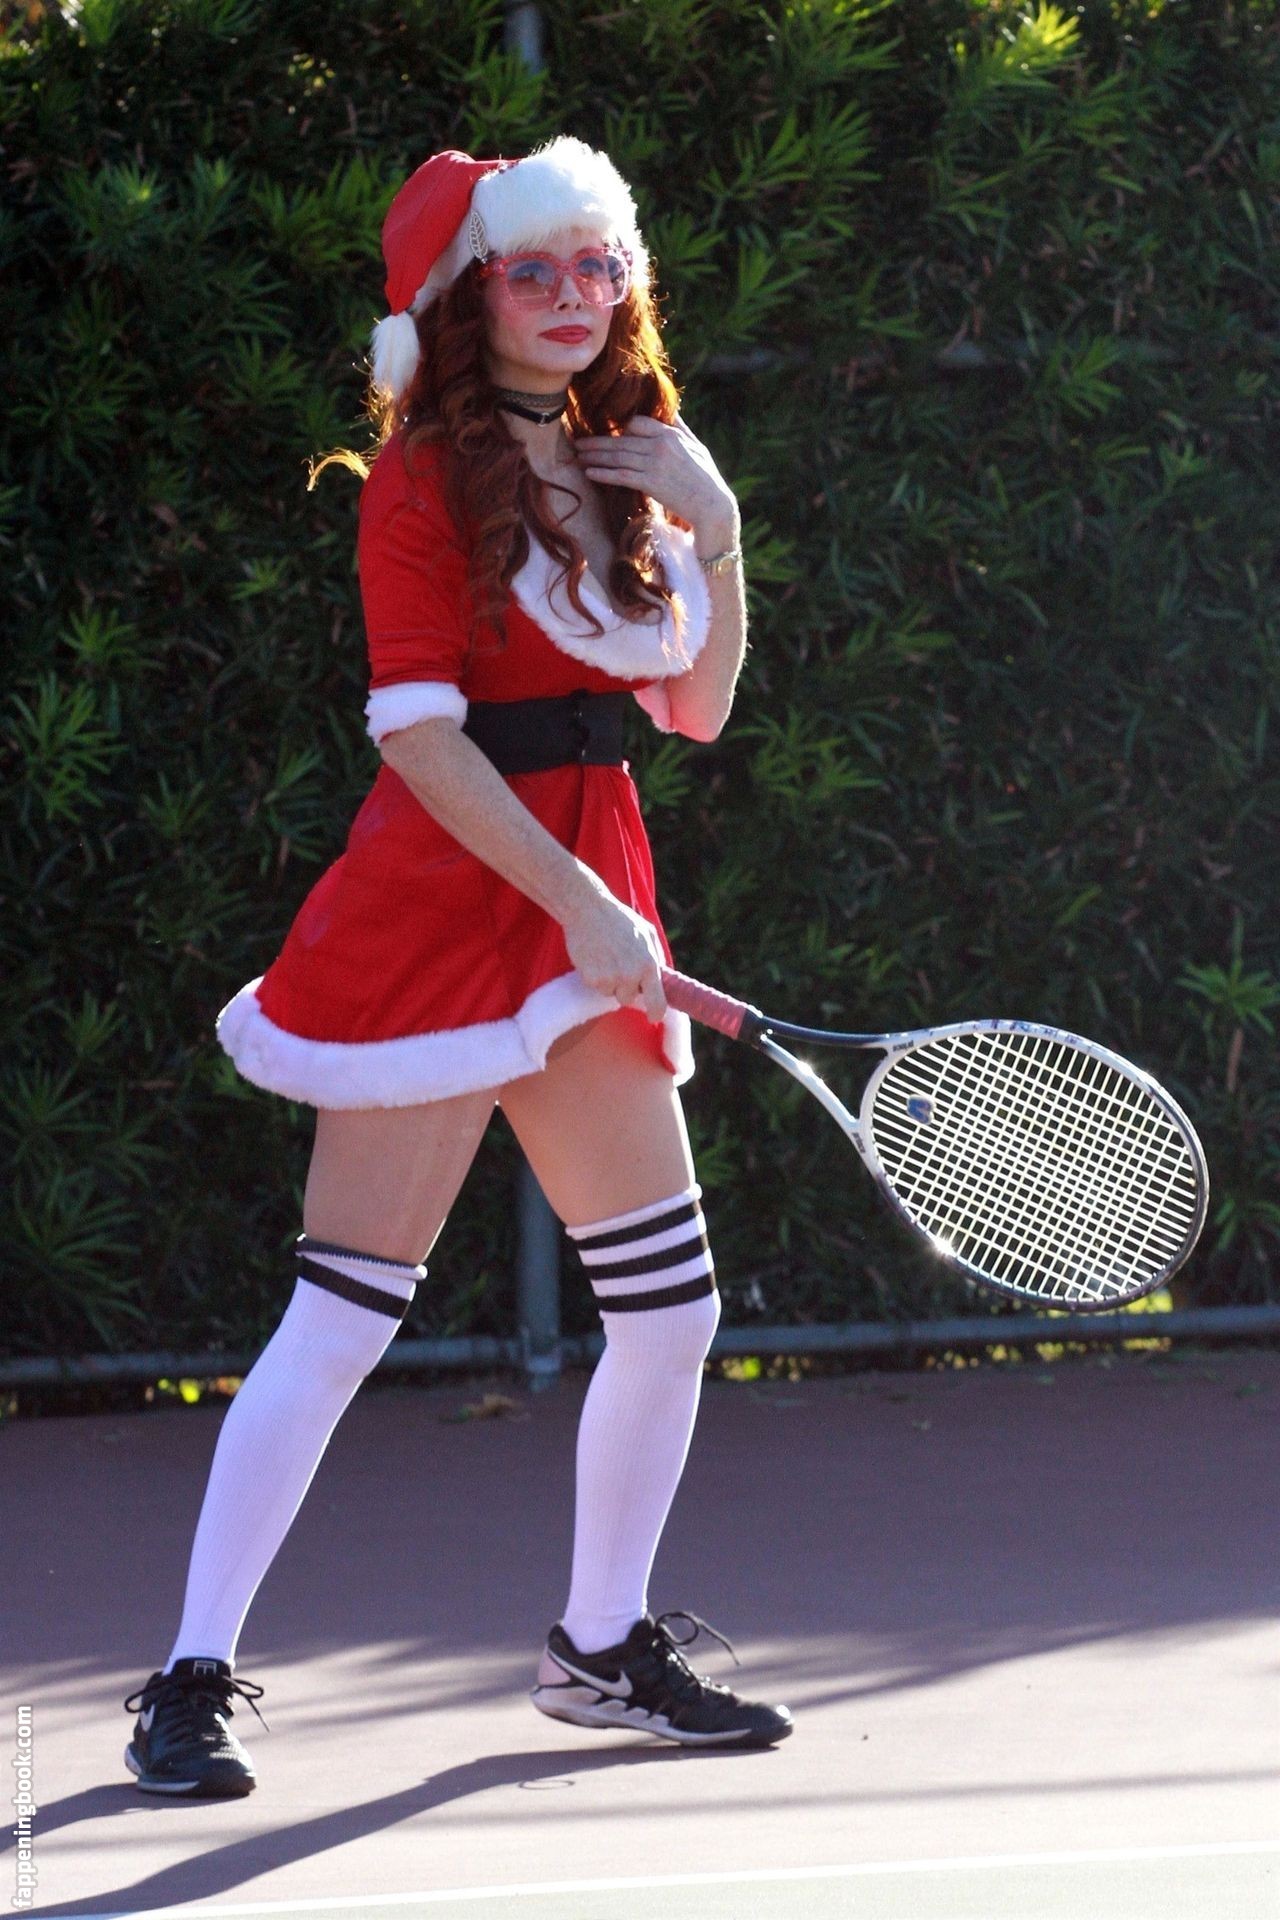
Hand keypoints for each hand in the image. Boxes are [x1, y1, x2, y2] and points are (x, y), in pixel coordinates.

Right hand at [562, 886, 668, 1022]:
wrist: (588, 910)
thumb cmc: (619, 919)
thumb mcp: (647, 933)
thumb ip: (656, 957)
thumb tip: (663, 979)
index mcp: (648, 964)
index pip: (657, 1002)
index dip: (656, 1012)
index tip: (653, 1016)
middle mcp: (630, 975)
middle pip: (629, 999)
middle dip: (625, 988)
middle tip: (619, 966)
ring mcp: (610, 978)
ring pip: (611, 993)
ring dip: (609, 982)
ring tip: (605, 957)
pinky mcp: (591, 979)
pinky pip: (595, 987)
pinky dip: (594, 976)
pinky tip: (594, 958)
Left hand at [575, 411, 737, 541]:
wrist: (713, 505)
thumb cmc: (705, 477)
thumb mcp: (695, 446)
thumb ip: (679, 428)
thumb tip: (670, 411)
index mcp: (670, 433)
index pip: (637, 422)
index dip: (622, 428)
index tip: (610, 435)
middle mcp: (660, 445)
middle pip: (621, 439)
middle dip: (597, 442)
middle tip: (578, 443)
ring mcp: (654, 463)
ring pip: (617, 456)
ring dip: (595, 456)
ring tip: (579, 456)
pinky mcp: (650, 483)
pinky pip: (621, 475)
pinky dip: (603, 473)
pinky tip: (590, 473)